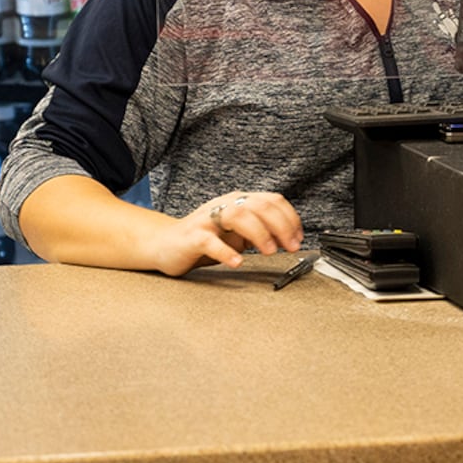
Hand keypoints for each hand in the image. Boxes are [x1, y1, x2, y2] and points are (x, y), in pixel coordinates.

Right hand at [152, 190, 304, 276]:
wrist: (164, 245)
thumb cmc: (204, 238)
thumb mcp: (237, 232)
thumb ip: (260, 231)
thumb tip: (289, 237)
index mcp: (238, 202)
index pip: (272, 201)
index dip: (290, 218)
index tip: (298, 238)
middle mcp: (224, 205)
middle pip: (259, 206)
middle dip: (281, 226)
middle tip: (290, 247)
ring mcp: (207, 220)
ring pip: (238, 216)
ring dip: (259, 233)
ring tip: (269, 252)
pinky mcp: (192, 237)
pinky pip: (210, 240)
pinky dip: (226, 251)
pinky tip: (237, 262)